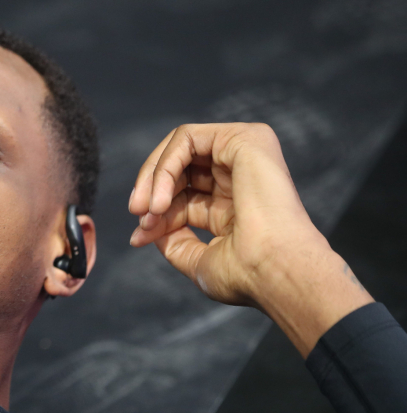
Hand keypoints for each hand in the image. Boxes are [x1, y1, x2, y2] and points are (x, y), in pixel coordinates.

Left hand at [129, 123, 372, 354]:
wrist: (274, 271)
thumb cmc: (246, 275)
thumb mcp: (198, 260)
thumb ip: (173, 241)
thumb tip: (146, 229)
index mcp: (233, 205)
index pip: (182, 198)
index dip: (154, 213)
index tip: (138, 237)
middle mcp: (239, 177)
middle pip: (179, 169)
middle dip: (149, 191)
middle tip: (138, 215)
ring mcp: (244, 155)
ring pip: (179, 148)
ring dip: (153, 177)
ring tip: (146, 208)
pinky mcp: (245, 139)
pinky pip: (187, 137)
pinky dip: (165, 165)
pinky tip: (160, 197)